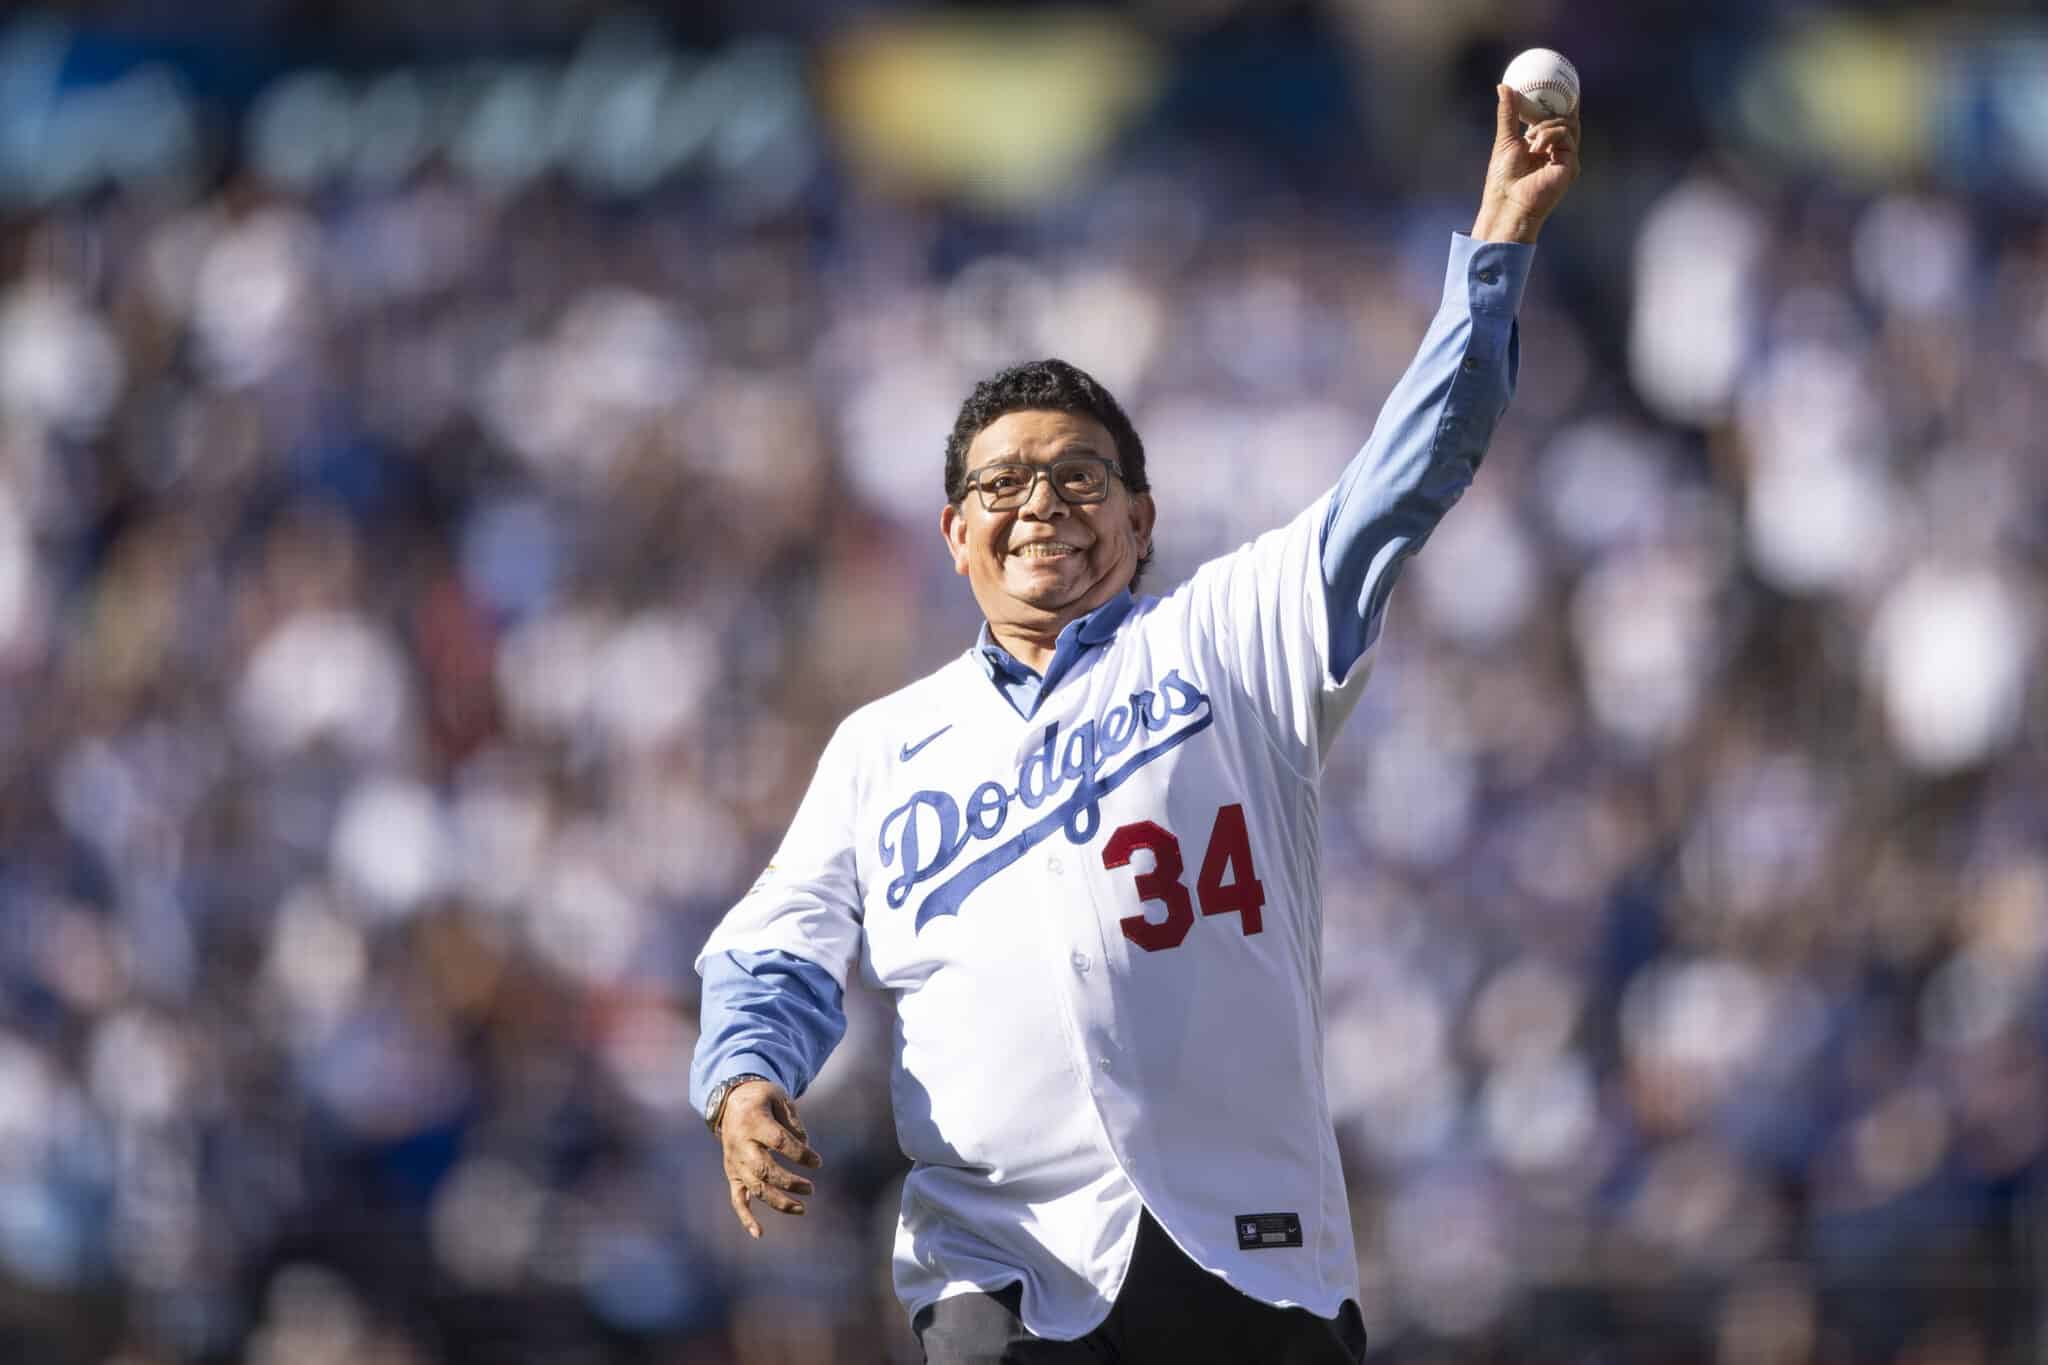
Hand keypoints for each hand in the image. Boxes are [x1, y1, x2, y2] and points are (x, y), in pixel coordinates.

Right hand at [718, 1080, 822, 1238]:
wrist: (730, 1102)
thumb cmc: (762, 1100)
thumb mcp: (779, 1098)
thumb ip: (793, 1122)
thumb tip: (805, 1146)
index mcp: (754, 1122)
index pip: (779, 1142)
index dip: (800, 1154)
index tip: (817, 1162)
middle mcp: (741, 1144)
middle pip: (764, 1169)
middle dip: (788, 1183)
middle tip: (811, 1189)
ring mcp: (735, 1162)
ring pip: (754, 1187)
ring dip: (777, 1202)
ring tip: (801, 1209)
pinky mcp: (732, 1174)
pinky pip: (737, 1199)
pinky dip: (746, 1218)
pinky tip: (759, 1234)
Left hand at [1471, 85, 1580, 243]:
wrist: (1508, 203)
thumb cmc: (1503, 178)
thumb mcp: (1506, 139)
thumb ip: (1508, 113)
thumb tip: (1503, 86)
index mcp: (1541, 147)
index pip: (1553, 119)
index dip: (1555, 102)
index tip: (1552, 84)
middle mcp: (1555, 152)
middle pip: (1564, 119)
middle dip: (1555, 106)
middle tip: (1547, 93)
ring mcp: (1565, 158)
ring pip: (1565, 125)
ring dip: (1545, 126)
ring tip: (1530, 137)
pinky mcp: (1570, 165)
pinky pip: (1566, 136)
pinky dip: (1549, 135)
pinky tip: (1537, 145)